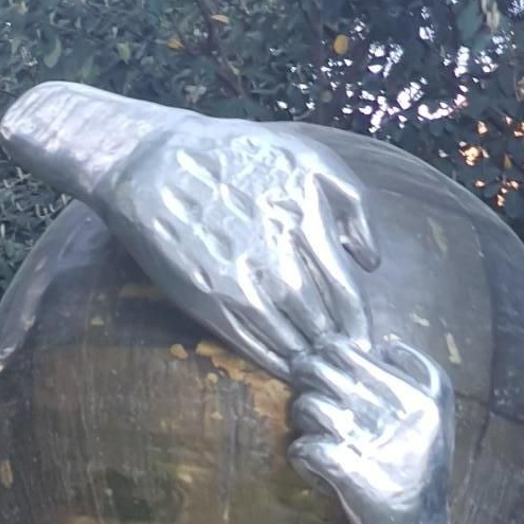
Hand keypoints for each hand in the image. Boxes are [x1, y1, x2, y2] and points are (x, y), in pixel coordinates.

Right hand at [0, 83, 378, 375]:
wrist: (155, 163)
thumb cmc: (235, 154)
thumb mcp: (307, 156)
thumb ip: (351, 204)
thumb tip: (367, 262)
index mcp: (306, 222)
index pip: (346, 292)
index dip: (358, 322)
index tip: (366, 338)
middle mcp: (277, 259)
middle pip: (321, 321)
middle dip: (337, 346)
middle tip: (347, 362)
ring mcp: (241, 284)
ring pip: (289, 338)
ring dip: (308, 358)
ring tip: (322, 369)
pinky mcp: (209, 301)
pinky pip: (252, 343)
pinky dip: (275, 360)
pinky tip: (287, 367)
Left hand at [286, 338, 471, 523]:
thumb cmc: (419, 474)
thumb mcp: (436, 421)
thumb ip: (418, 376)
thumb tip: (381, 345)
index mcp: (424, 397)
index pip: (353, 350)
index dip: (325, 356)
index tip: (324, 374)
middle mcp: (402, 416)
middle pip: (325, 370)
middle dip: (307, 382)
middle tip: (312, 403)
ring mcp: (376, 446)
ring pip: (309, 407)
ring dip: (303, 421)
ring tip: (318, 440)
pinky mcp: (352, 477)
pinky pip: (304, 447)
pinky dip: (301, 457)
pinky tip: (315, 469)